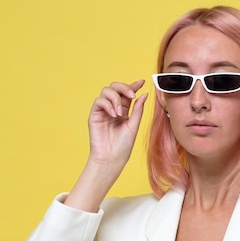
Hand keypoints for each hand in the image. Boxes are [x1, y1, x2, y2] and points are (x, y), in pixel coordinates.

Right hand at [64, 80, 147, 211]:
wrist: (112, 158)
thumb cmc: (123, 146)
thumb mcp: (133, 126)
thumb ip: (138, 110)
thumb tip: (144, 94)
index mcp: (124, 110)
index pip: (127, 93)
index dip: (133, 85)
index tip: (142, 81)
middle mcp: (113, 108)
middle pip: (115, 87)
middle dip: (124, 87)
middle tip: (131, 95)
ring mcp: (103, 111)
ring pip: (106, 91)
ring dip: (115, 98)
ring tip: (120, 113)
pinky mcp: (94, 115)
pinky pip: (99, 101)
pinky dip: (107, 104)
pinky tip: (113, 114)